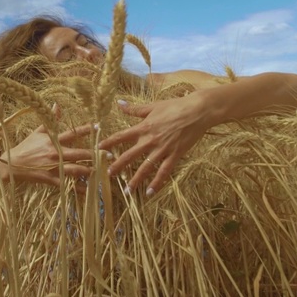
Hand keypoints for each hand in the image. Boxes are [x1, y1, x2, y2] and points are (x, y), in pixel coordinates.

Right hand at [0, 105, 93, 191]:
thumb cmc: (25, 147)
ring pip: (76, 170)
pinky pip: (67, 185)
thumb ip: (50, 120)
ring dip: (90, 171)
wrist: (11, 165)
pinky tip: (89, 191)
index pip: (72, 133)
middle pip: (79, 154)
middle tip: (109, 155)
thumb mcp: (37, 132)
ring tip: (102, 171)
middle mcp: (56, 153)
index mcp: (53, 140)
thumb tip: (57, 104)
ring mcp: (54, 167)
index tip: (99, 126)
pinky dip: (78, 189)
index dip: (86, 129)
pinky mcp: (51, 179)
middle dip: (95, 155)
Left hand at [98, 93, 212, 195]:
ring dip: (135, 180)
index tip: (99, 149)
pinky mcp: (175, 155)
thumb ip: (135, 109)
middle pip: (130, 155)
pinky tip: (150, 193)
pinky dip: (157, 183)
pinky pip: (164, 172)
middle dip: (118, 165)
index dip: (109, 142)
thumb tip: (119, 103)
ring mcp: (163, 149)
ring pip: (146, 168)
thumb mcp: (153, 106)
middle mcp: (151, 140)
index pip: (122, 136)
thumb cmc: (175, 106)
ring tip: (127, 191)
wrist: (198, 111)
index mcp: (144, 127)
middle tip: (108, 175)